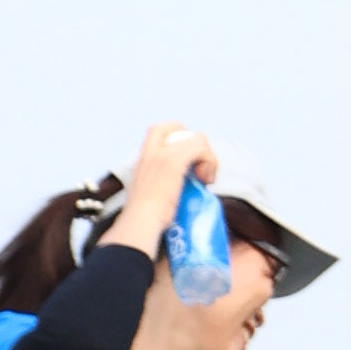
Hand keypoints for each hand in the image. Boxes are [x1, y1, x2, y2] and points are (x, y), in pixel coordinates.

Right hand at [115, 119, 220, 252]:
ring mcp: (161, 154)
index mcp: (142, 160)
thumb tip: (180, 191)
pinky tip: (206, 180)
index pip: (159, 132)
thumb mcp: (148, 197)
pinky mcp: (173, 161)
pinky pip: (201, 146)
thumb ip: (160, 187)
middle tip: (198, 167)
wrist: (140, 224)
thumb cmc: (145, 220)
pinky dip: (210, 162)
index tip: (187, 166)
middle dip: (194, 141)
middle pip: (175, 125)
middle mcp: (149, 152)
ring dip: (207, 157)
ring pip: (196, 137)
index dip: (178, 140)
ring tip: (204, 179)